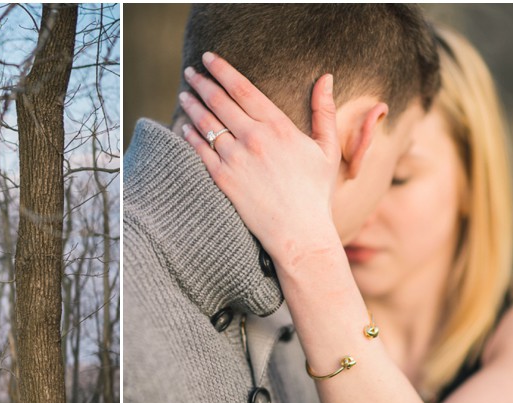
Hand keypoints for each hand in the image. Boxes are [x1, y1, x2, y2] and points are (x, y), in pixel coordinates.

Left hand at [179, 52, 340, 262]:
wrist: (298, 233)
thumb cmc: (316, 193)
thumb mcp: (327, 149)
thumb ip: (323, 112)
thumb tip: (326, 78)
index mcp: (279, 127)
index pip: (243, 89)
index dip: (223, 70)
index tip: (210, 59)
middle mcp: (254, 139)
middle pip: (219, 102)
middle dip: (202, 83)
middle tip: (191, 73)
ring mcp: (236, 160)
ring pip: (206, 124)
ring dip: (192, 106)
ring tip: (184, 95)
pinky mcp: (223, 180)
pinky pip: (200, 152)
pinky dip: (190, 136)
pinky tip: (184, 127)